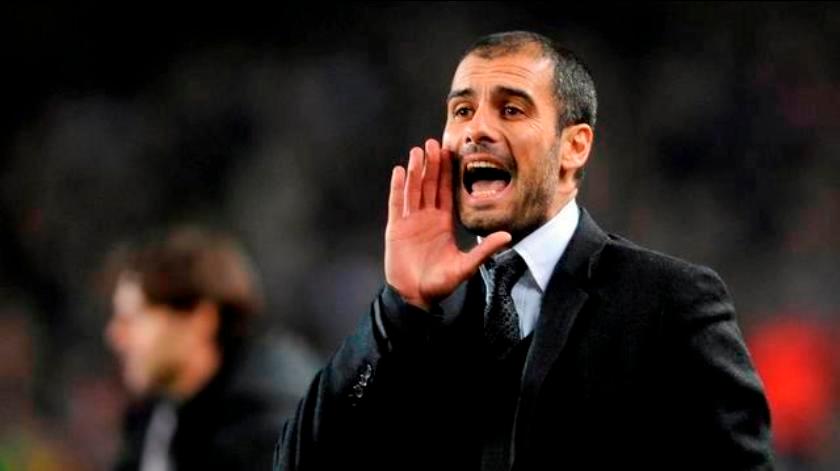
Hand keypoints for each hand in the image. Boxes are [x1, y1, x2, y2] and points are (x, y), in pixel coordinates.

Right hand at [384, 139, 510, 309]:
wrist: (416, 296)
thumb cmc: (441, 284)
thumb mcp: (466, 266)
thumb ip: (485, 250)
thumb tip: (507, 236)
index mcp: (443, 223)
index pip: (445, 192)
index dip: (447, 173)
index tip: (450, 153)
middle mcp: (426, 218)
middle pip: (429, 185)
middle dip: (431, 165)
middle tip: (433, 143)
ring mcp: (410, 221)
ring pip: (413, 190)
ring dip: (415, 171)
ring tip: (418, 152)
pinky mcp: (395, 228)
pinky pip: (396, 204)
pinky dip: (397, 188)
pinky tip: (400, 171)